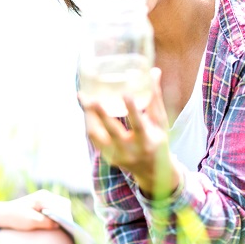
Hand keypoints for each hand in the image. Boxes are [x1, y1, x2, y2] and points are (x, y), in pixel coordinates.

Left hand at [0, 190, 70, 231]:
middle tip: (68, 229)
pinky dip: (58, 216)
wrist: (1, 214)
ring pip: (61, 206)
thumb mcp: (30, 221)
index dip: (67, 217)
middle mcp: (46, 195)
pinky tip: (56, 226)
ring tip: (64, 228)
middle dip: (67, 216)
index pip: (62, 206)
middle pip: (64, 204)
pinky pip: (55, 208)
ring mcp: (44, 198)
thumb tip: (58, 225)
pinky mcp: (42, 203)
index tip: (69, 228)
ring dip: (62, 216)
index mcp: (43, 197)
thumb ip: (45, 222)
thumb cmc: (14, 217)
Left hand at [81, 68, 179, 197]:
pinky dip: (89, 122)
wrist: (152, 172)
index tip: (126, 94)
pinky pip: (93, 137)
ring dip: (88, 116)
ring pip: (96, 135)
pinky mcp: (107, 157)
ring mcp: (116, 155)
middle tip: (90, 97)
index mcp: (147, 141)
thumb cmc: (157, 140)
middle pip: (112, 131)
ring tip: (83, 97)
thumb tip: (154, 71)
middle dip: (100, 114)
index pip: (139, 125)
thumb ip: (155, 97)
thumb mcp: (161, 123)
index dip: (133, 109)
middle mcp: (131, 150)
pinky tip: (86, 109)